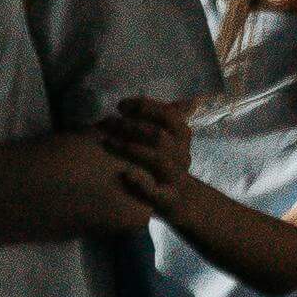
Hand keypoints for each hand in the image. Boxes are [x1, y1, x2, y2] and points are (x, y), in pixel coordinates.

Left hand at [93, 97, 195, 213]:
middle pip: (160, 136)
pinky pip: (156, 192)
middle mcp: (182, 155)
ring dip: (133, 148)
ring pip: (159, 159)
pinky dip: (141, 183)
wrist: (181, 200)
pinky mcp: (166, 199)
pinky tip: (125, 174)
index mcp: (182, 137)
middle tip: (108, 122)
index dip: (145, 107)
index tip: (120, 105)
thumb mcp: (168, 137)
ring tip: (109, 141)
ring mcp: (175, 177)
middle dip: (132, 126)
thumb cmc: (165, 162)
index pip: (169, 116)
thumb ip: (166, 116)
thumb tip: (188, 97)